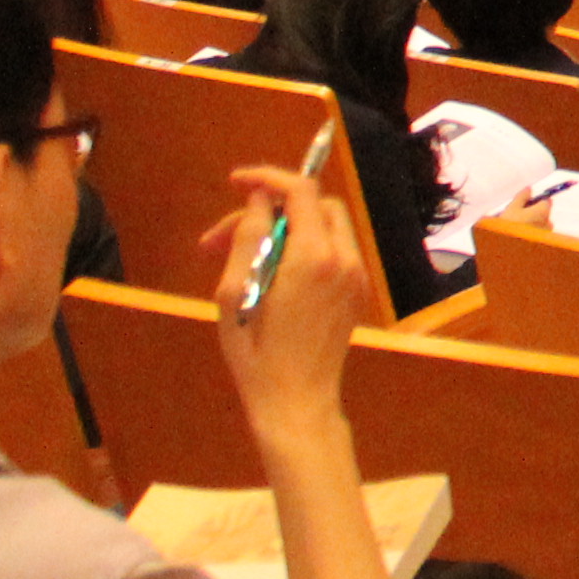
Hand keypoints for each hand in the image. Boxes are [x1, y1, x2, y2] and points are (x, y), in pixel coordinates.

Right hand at [204, 159, 371, 425]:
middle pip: (315, 205)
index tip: (235, 182)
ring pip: (327, 226)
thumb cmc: (256, 354)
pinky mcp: (357, 291)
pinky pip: (333, 252)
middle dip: (270, 210)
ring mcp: (356, 275)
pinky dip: (303, 248)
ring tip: (239, 260)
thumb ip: (248, 238)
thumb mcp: (235, 294)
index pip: (300, 191)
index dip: (268, 178)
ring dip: (286, 230)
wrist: (296, 401)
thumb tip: (259, 200)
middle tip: (222, 239)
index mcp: (314, 256)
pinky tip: (269, 275)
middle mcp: (344, 258)